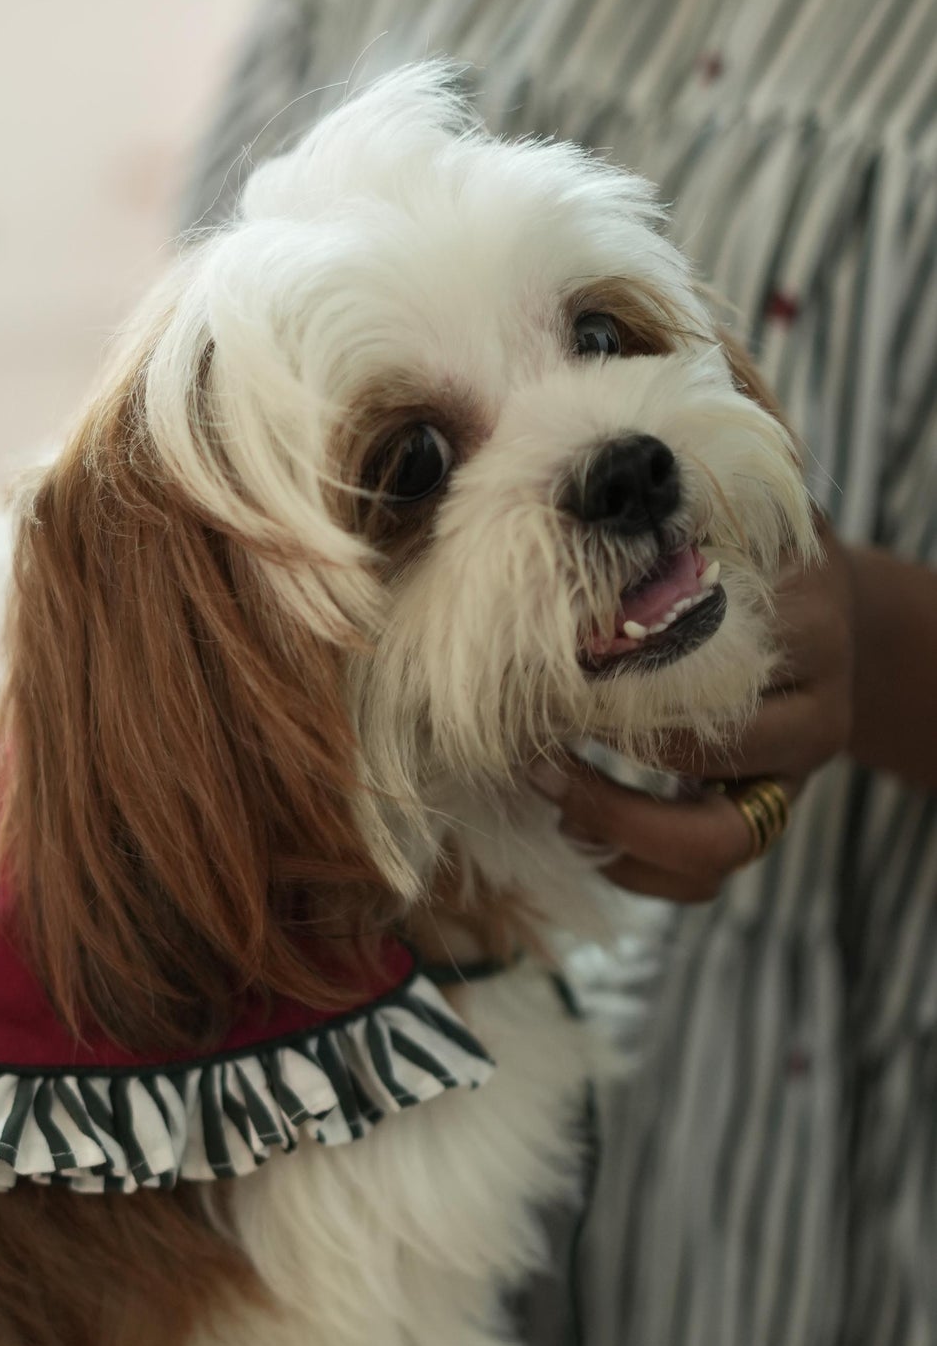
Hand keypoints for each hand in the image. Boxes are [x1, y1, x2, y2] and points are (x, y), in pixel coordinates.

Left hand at [536, 526, 855, 901]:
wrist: (816, 615)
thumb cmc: (743, 549)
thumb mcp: (726, 506)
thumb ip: (676, 496)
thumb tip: (595, 467)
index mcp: (811, 619)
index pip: (714, 654)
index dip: (620, 665)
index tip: (550, 655)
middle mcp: (817, 708)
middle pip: (709, 751)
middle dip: (606, 741)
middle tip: (528, 723)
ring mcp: (793, 777)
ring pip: (716, 842)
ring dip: (615, 821)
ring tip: (545, 780)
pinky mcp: (764, 818)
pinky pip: (703, 878)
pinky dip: (632, 868)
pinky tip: (572, 822)